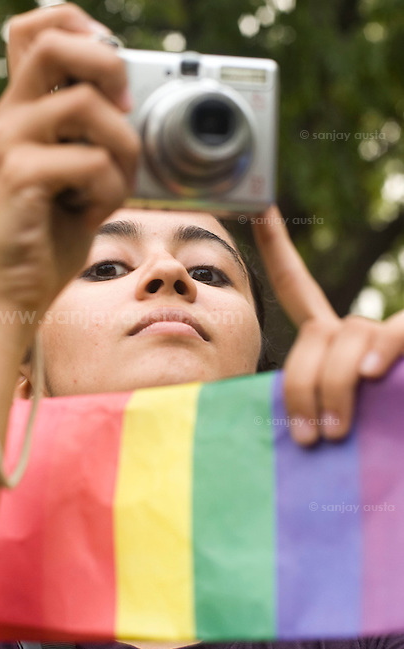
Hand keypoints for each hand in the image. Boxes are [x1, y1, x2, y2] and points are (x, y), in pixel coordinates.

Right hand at [0, 4, 139, 338]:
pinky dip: (109, 187)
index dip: (79, 24)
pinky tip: (92, 209)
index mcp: (21, 108)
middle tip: (125, 109)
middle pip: (55, 43)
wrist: (17, 287)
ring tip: (112, 182)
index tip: (112, 65)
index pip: (33, 27)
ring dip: (122, 144)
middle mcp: (7, 115)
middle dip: (109, 66)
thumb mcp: (77, 167)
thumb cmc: (52, 229)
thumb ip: (92, 129)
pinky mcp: (17, 176)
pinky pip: (90, 160)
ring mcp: (7, 143)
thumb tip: (132, 96)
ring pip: (86, 103)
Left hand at [251, 205, 403, 444]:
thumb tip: (291, 431)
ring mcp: (387, 337)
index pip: (296, 286)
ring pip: (350, 337)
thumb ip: (307, 408)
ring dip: (336, 387)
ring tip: (336, 433)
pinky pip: (395, 334)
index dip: (276, 247)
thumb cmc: (371, 439)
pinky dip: (383, 351)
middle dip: (302, 385)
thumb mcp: (327, 420)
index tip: (257, 209)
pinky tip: (372, 373)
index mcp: (332, 339)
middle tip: (307, 437)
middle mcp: (358, 332)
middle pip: (316, 334)